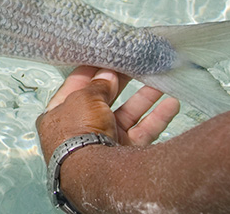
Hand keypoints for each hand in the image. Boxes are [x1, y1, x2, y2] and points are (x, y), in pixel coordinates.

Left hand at [35, 66, 179, 162]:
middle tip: (134, 64)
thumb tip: (107, 75)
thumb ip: (98, 85)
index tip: (106, 56)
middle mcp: (79, 129)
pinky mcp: (123, 153)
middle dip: (119, 82)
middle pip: (102, 100)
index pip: (75, 87)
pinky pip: (142, 131)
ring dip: (144, 97)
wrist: (94, 173)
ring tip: (159, 79)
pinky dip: (157, 118)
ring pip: (126, 114)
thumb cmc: (78, 132)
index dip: (91, 70)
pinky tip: (171, 103)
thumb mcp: (83, 98)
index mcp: (58, 115)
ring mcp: (102, 141)